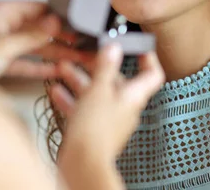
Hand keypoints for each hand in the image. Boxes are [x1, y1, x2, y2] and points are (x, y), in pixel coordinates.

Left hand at [0, 0, 91, 87]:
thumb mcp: (1, 46)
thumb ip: (31, 35)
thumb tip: (55, 22)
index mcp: (3, 12)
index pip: (39, 8)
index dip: (60, 16)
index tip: (78, 24)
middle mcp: (5, 25)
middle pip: (41, 29)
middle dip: (63, 38)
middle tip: (84, 45)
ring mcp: (4, 44)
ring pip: (37, 47)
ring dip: (57, 54)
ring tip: (79, 59)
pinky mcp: (2, 63)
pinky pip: (28, 63)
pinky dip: (42, 67)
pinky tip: (58, 70)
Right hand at [53, 45, 163, 167]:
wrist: (82, 163)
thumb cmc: (94, 130)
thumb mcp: (98, 89)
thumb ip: (106, 67)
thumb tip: (114, 49)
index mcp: (133, 97)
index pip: (152, 74)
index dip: (148, 58)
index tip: (138, 47)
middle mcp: (125, 108)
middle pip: (116, 81)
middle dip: (97, 67)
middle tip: (83, 55)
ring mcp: (109, 120)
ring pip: (96, 94)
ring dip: (80, 80)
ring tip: (64, 69)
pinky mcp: (94, 130)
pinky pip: (84, 109)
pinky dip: (72, 99)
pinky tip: (57, 91)